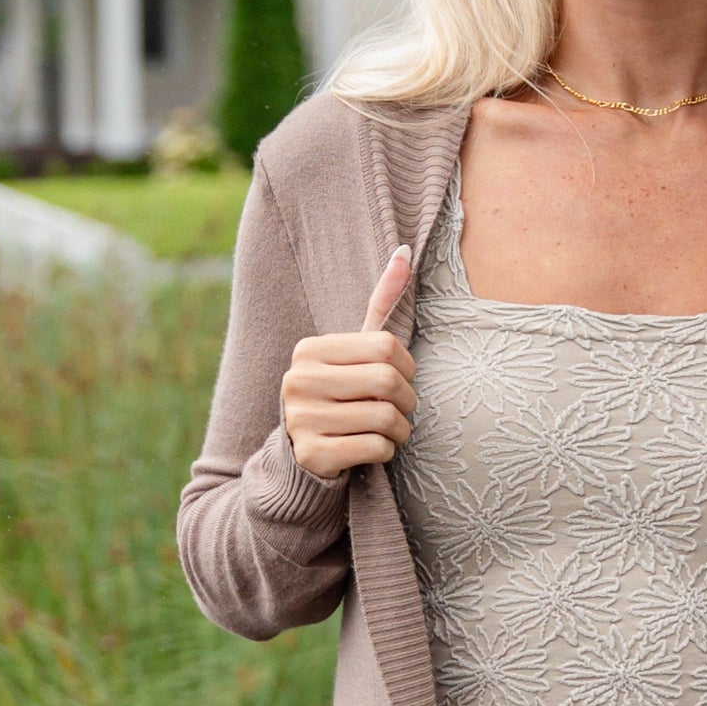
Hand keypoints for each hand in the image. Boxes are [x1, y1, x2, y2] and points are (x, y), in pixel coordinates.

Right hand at [280, 245, 416, 478]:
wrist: (304, 453)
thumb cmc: (342, 394)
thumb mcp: (356, 350)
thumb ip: (380, 303)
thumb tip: (405, 251)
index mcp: (310, 350)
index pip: (385, 347)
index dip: (406, 367)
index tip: (398, 378)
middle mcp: (298, 380)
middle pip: (387, 382)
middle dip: (407, 401)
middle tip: (400, 409)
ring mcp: (301, 419)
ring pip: (385, 419)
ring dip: (401, 430)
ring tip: (390, 430)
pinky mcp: (312, 454)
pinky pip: (375, 448)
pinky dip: (387, 451)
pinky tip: (373, 448)